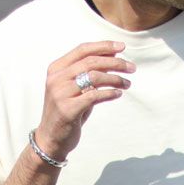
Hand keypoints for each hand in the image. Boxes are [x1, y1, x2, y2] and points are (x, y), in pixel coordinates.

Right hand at [34, 41, 134, 161]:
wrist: (51, 138)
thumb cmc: (68, 110)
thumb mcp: (75, 88)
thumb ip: (88, 72)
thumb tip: (113, 56)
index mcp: (56, 69)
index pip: (82, 50)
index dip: (104, 46)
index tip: (122, 47)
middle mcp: (56, 79)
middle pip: (91, 62)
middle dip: (115, 62)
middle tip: (132, 67)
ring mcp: (60, 94)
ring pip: (94, 77)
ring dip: (115, 79)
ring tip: (127, 83)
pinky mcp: (68, 109)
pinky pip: (94, 96)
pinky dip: (110, 93)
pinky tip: (118, 94)